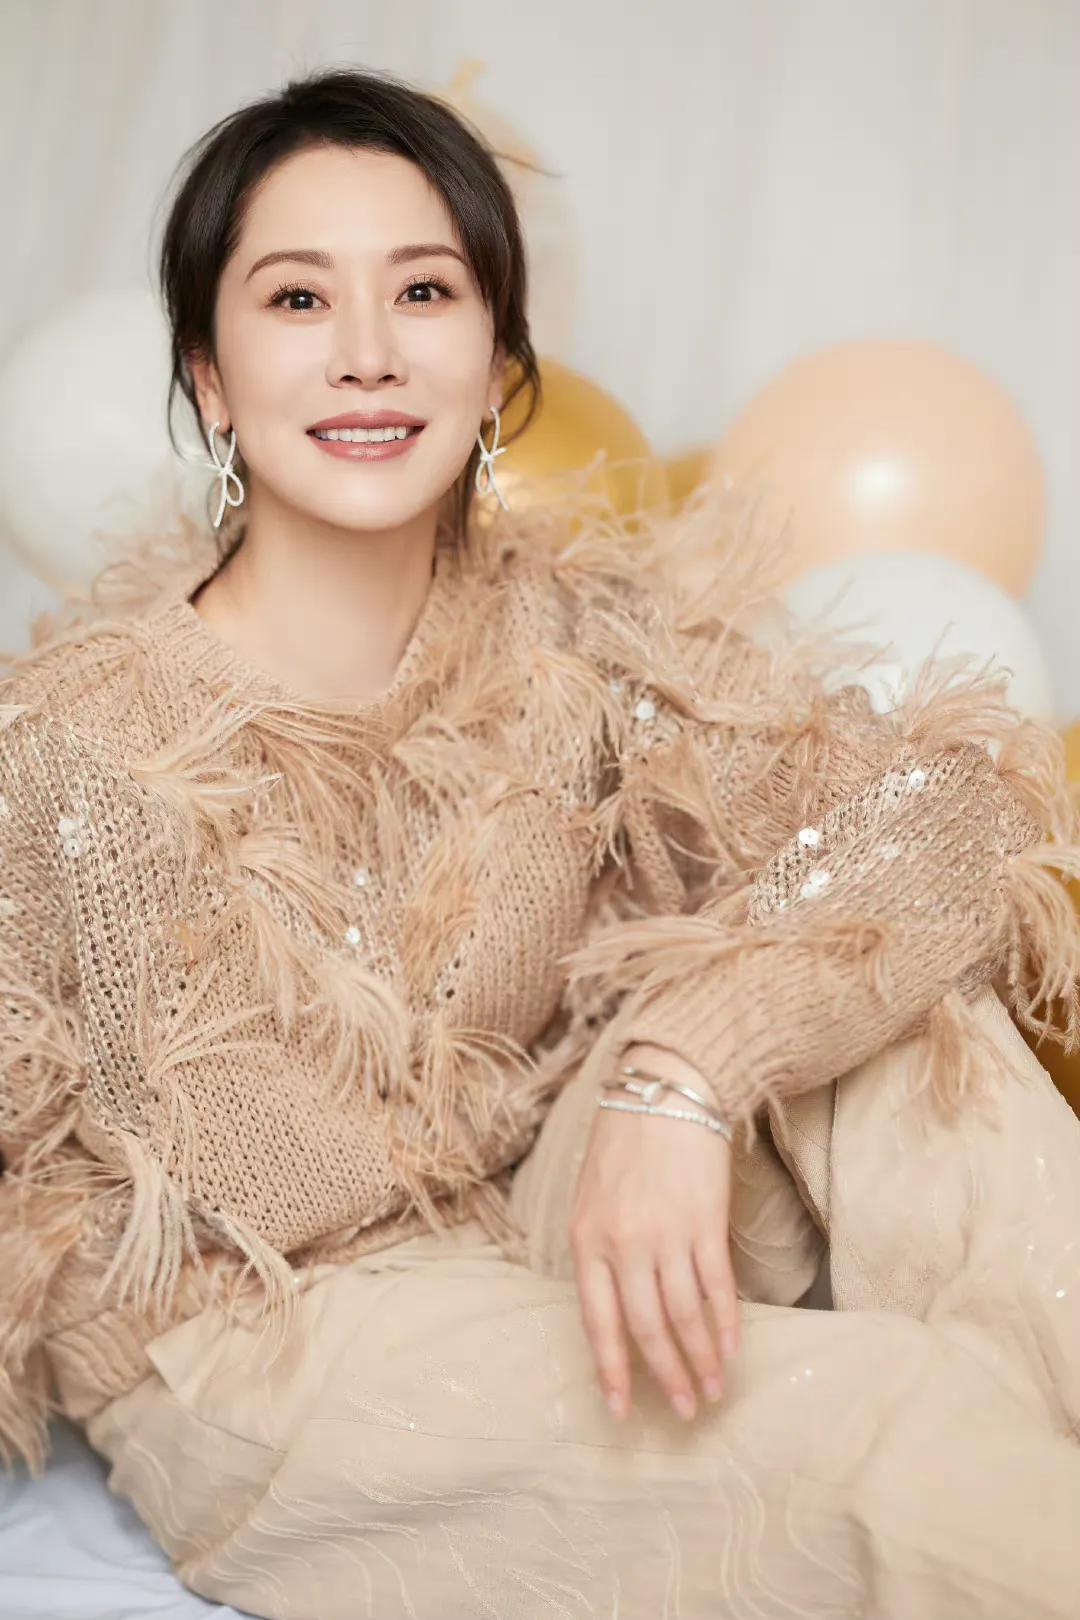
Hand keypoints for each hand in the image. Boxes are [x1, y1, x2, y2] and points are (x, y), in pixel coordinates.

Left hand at [568, 1064, 738, 1424]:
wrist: (667, 1089)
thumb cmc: (625, 1143)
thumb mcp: (592, 1198)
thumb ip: (601, 1252)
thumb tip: (619, 1310)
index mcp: (586, 1239)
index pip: (597, 1320)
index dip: (610, 1369)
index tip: (619, 1410)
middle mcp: (623, 1243)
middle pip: (645, 1328)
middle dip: (665, 1376)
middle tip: (684, 1410)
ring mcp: (666, 1234)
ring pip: (683, 1316)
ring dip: (701, 1360)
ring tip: (712, 1391)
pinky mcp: (705, 1222)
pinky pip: (716, 1287)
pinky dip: (726, 1324)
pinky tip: (731, 1349)